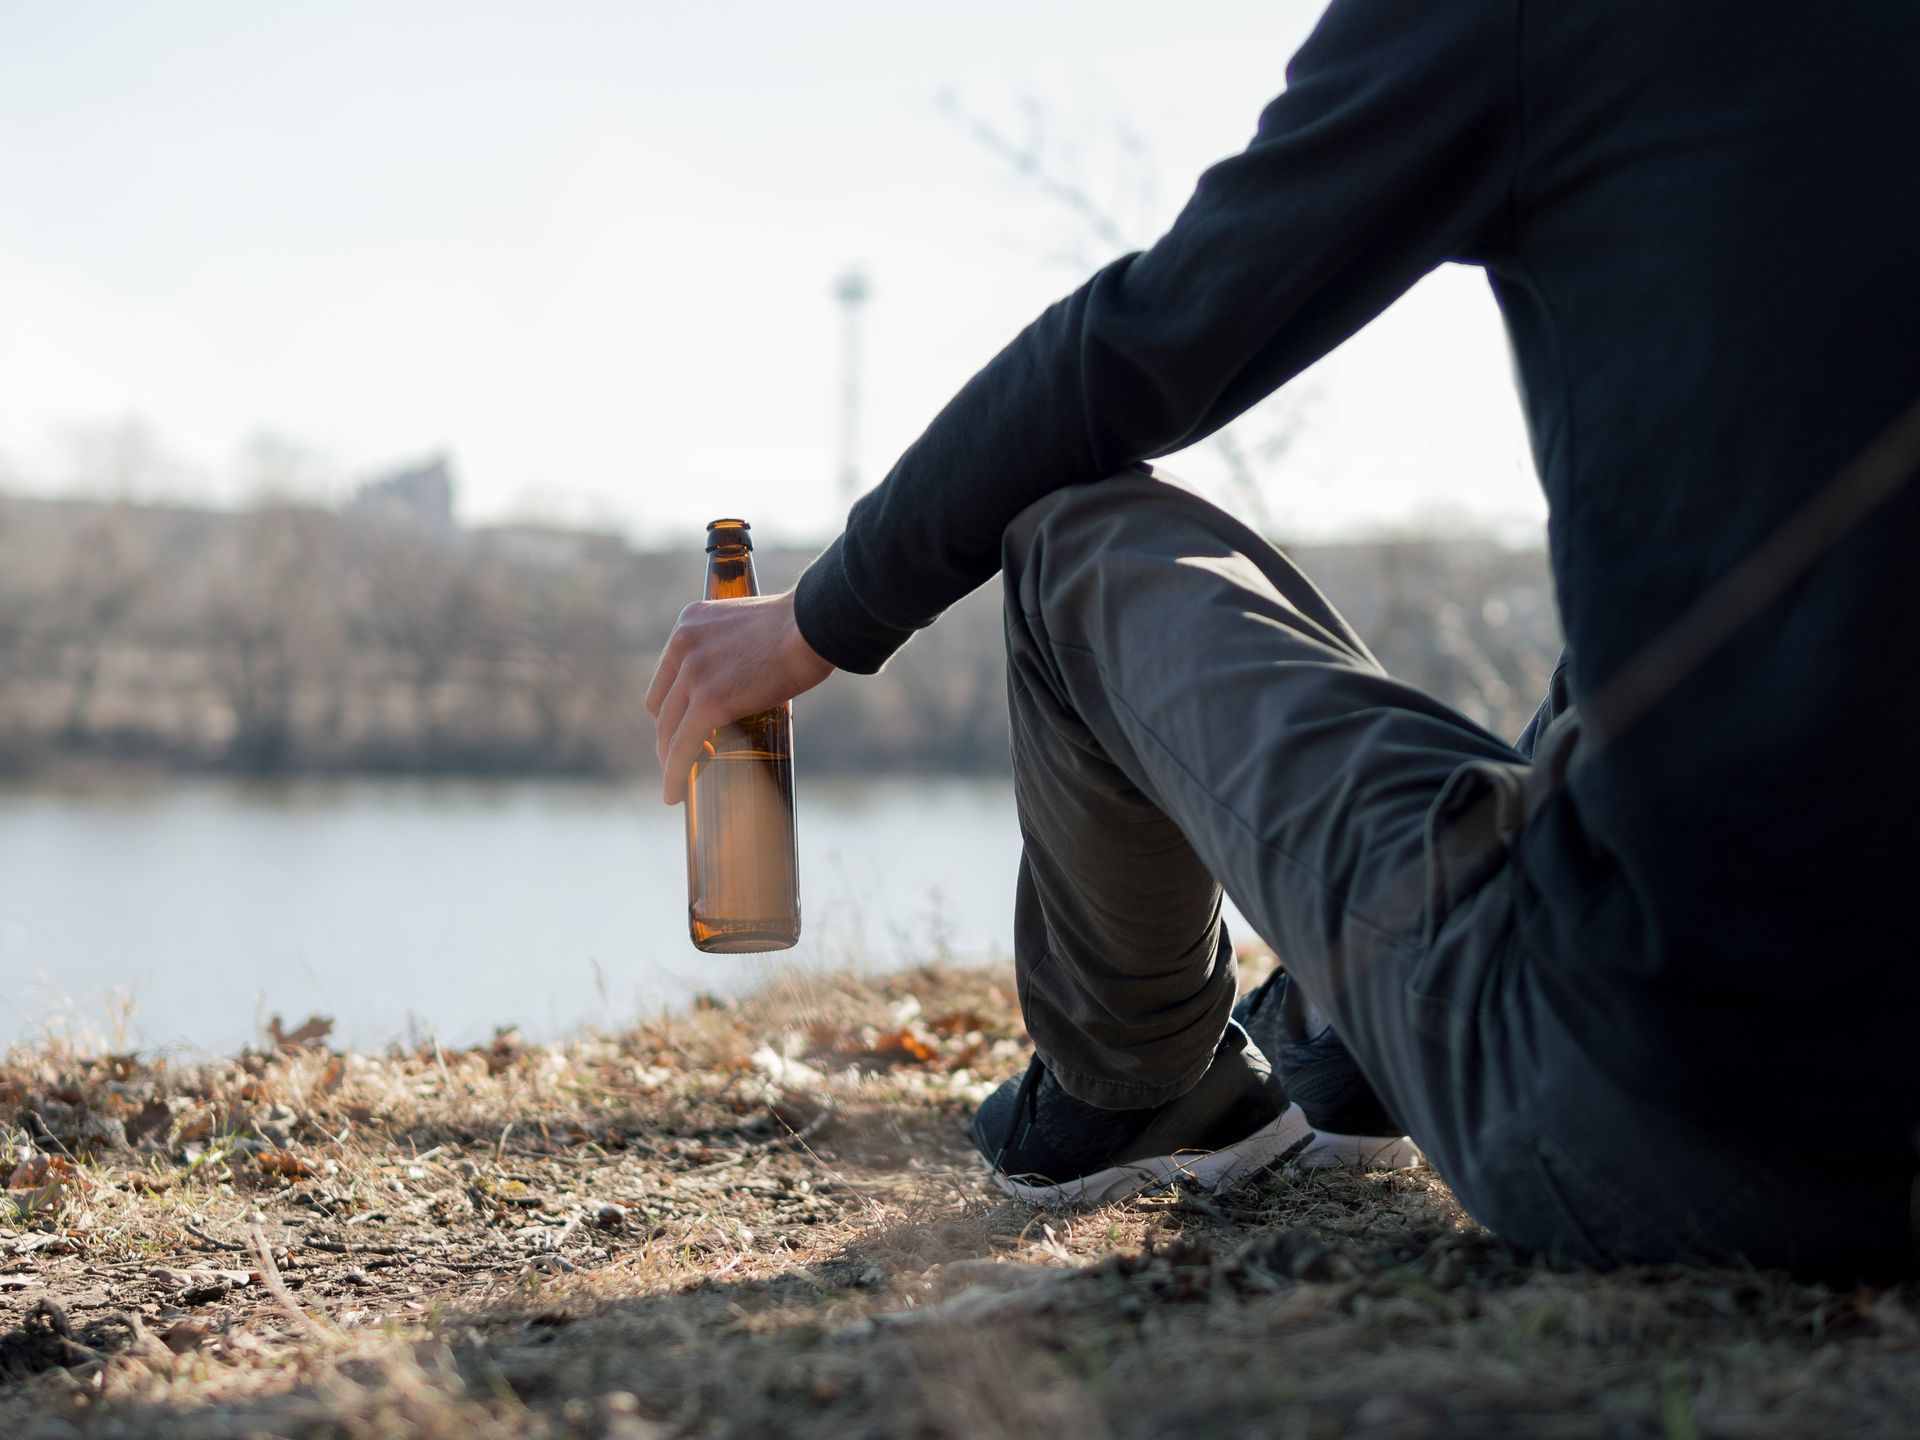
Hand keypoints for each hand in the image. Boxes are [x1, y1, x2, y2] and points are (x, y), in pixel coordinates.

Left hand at [645, 589, 833, 804]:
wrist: (815, 624)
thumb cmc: (803, 626)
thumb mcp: (752, 628)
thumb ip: (737, 650)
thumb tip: (752, 678)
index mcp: (690, 623)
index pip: (667, 676)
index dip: (673, 709)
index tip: (685, 728)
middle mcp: (683, 645)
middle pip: (661, 706)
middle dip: (669, 737)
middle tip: (685, 759)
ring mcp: (693, 673)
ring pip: (667, 730)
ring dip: (670, 760)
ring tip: (679, 785)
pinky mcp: (709, 701)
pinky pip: (682, 747)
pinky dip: (675, 773)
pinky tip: (675, 794)